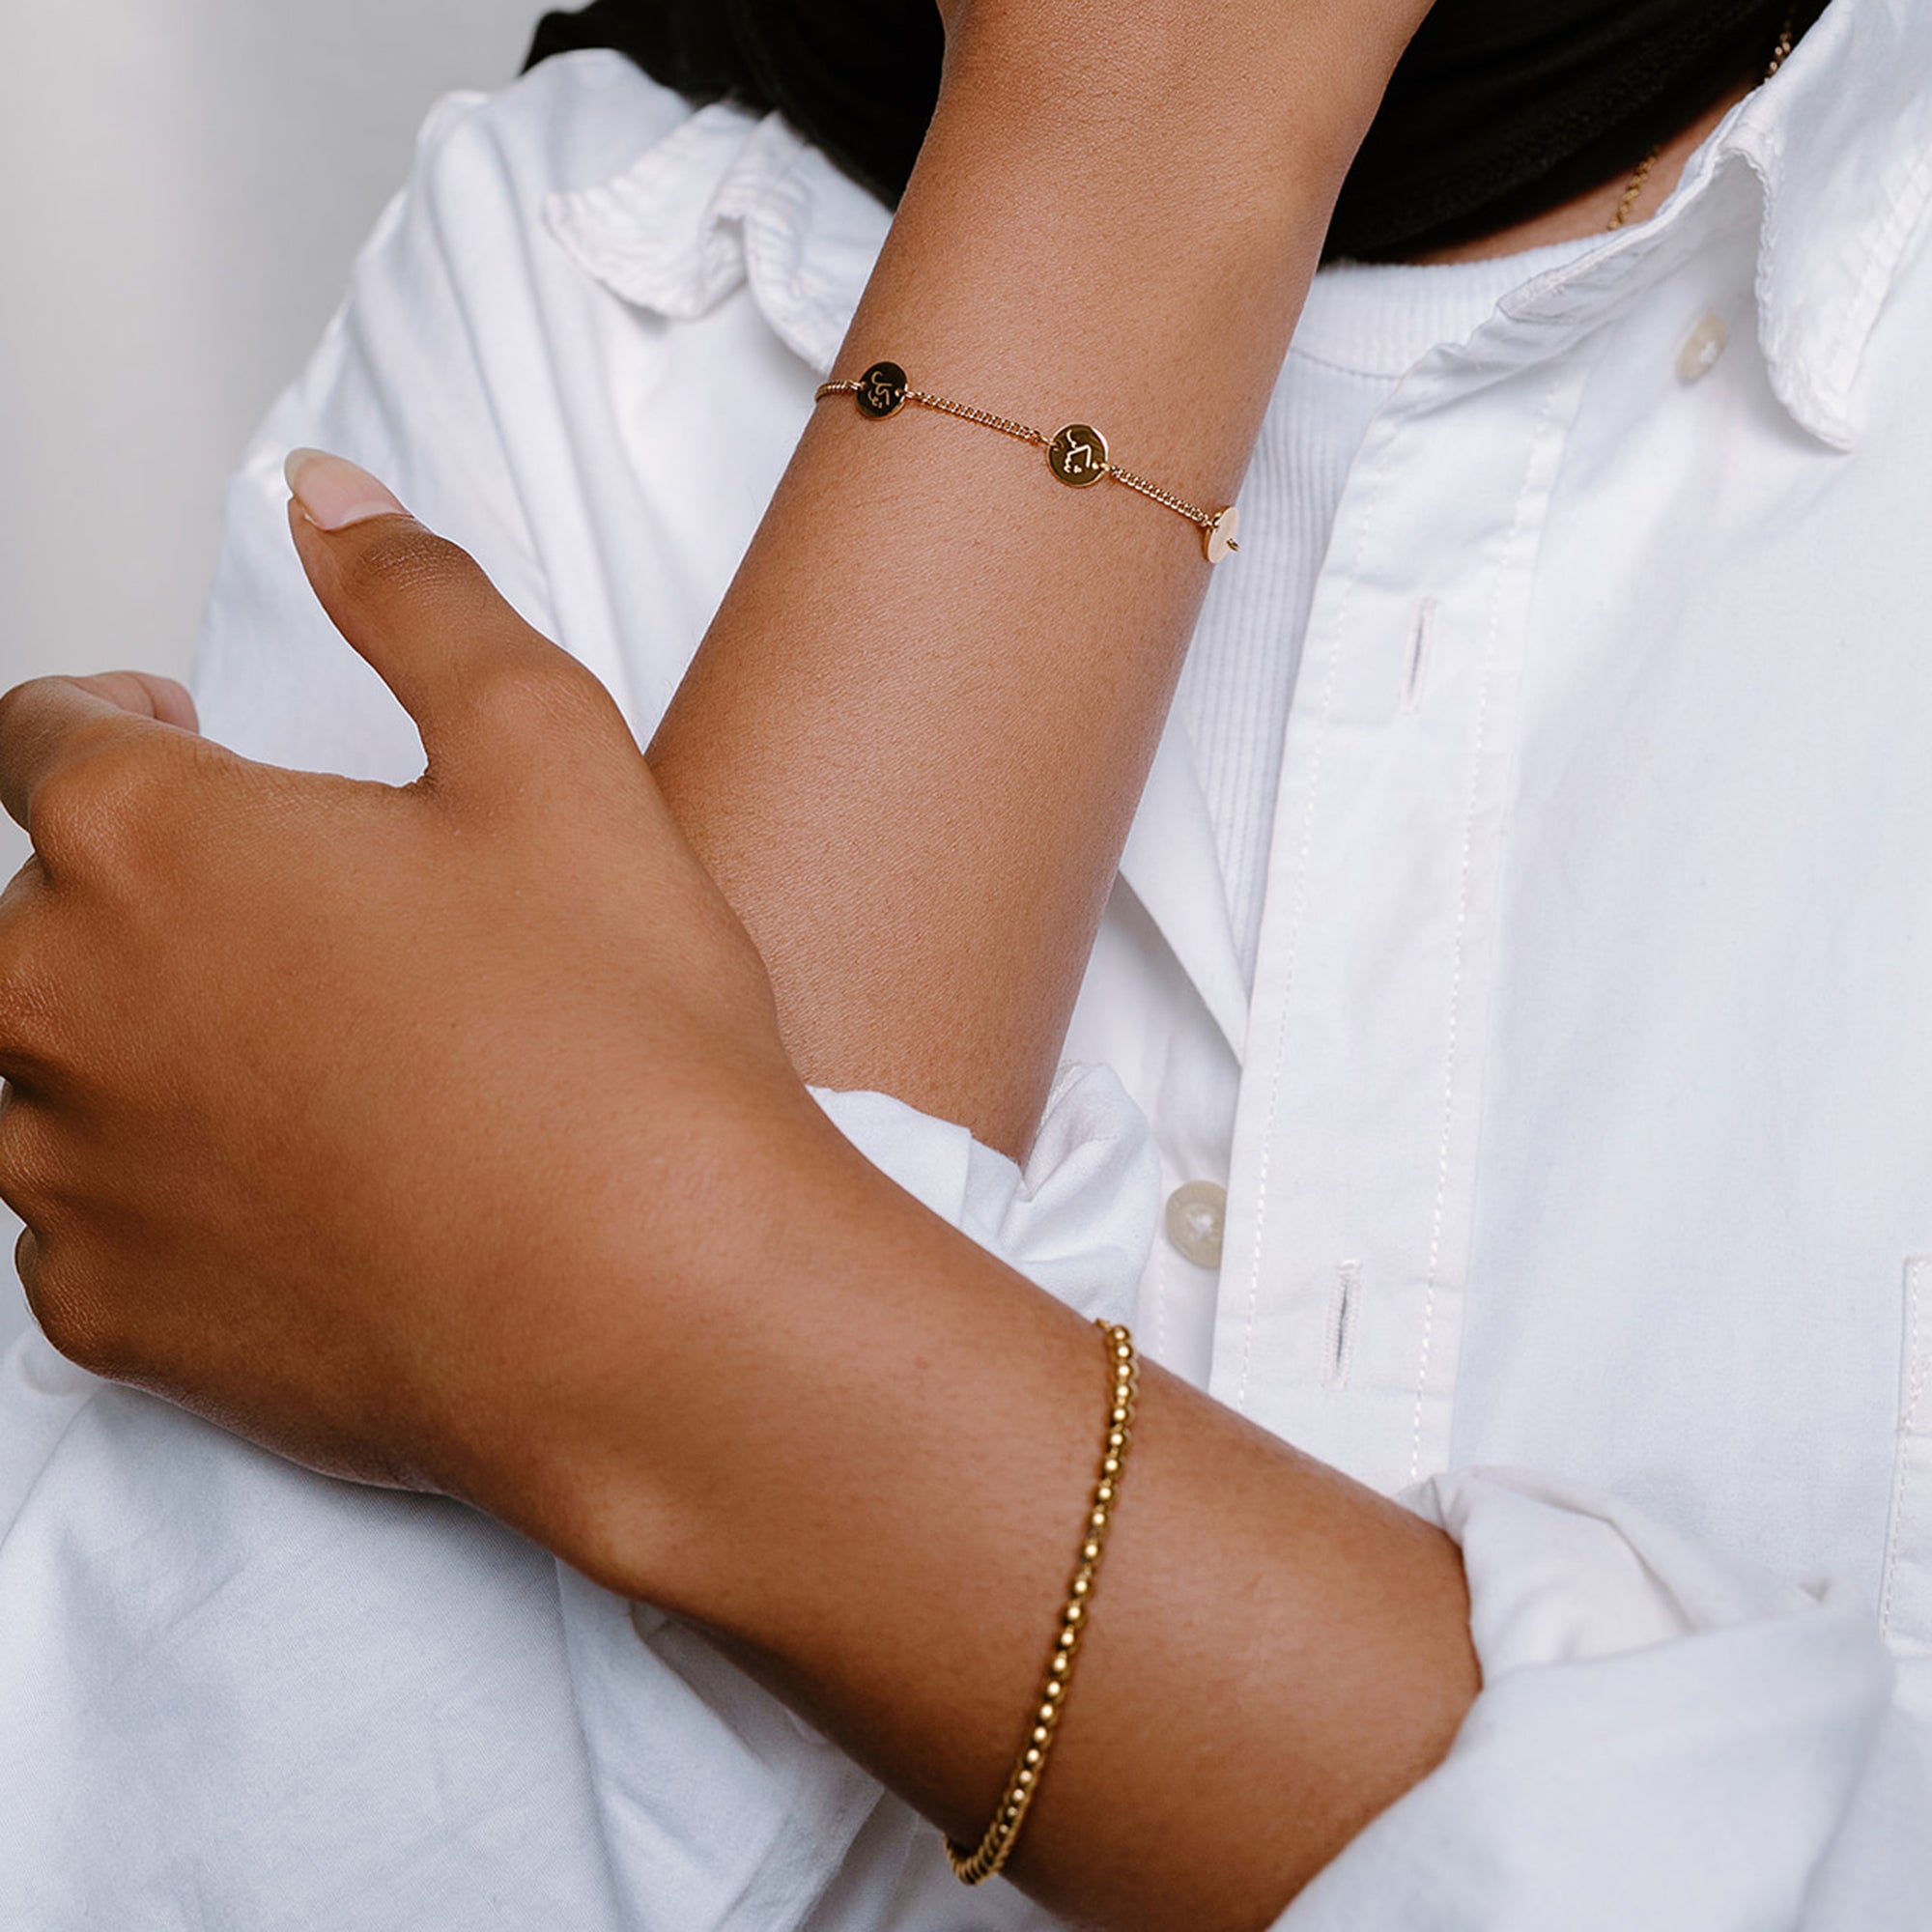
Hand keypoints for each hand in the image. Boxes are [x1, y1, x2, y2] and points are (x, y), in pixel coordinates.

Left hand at [0, 452, 825, 1570]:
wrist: (650, 1304)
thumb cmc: (610, 1036)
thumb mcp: (551, 748)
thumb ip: (417, 597)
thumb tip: (327, 500)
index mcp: (151, 841)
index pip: (35, 737)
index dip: (102, 718)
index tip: (167, 734)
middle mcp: (63, 1004)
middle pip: (21, 916)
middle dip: (119, 887)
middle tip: (257, 904)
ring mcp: (75, 1175)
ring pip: (24, 1078)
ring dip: (116, 1044)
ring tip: (274, 1056)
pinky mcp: (116, 1317)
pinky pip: (68, 1228)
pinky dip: (142, 1193)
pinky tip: (274, 1190)